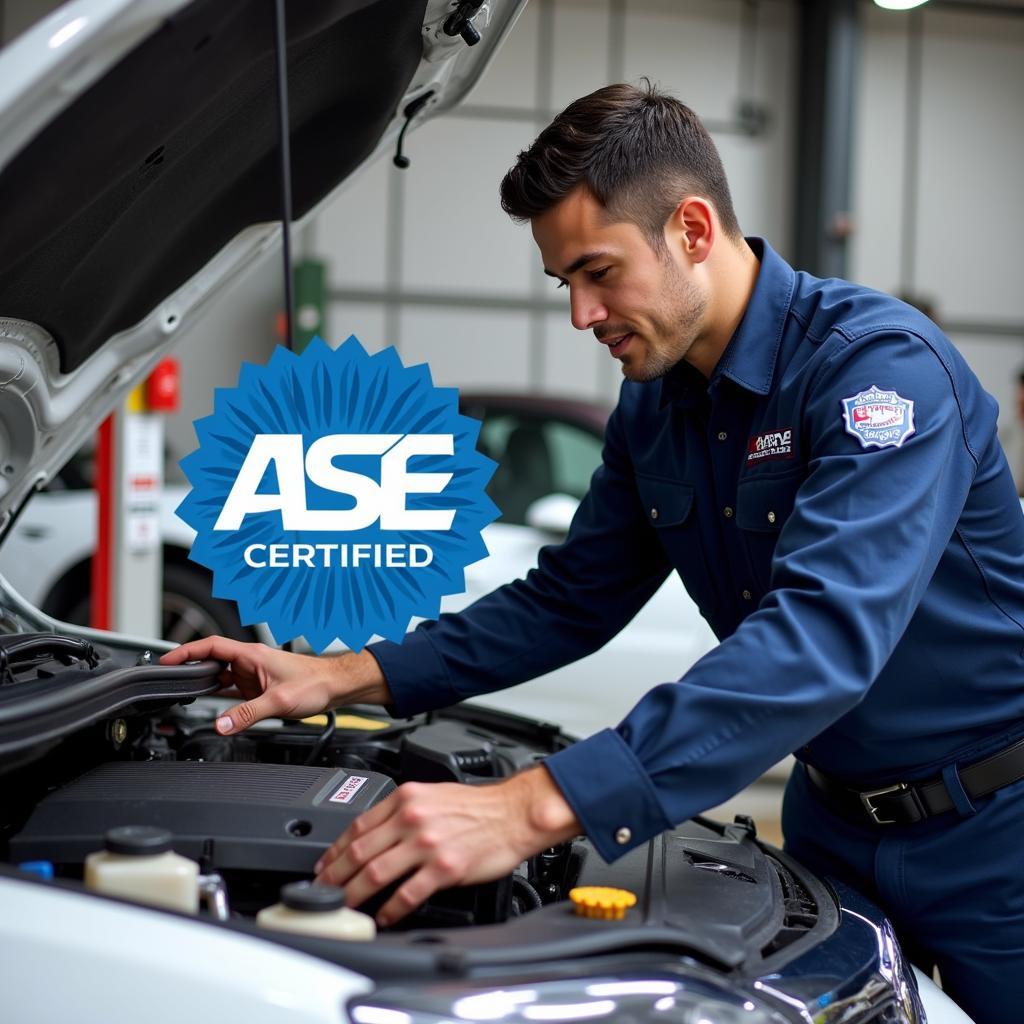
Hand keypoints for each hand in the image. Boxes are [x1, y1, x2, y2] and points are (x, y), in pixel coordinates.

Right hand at [158, 637, 388, 734]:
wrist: (336, 686)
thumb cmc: (316, 683)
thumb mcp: (279, 701)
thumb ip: (248, 713)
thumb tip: (222, 724)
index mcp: (252, 654)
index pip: (211, 646)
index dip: (186, 651)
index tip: (167, 661)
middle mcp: (250, 661)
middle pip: (211, 660)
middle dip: (190, 669)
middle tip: (169, 681)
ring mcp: (253, 673)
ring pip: (221, 675)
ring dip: (205, 684)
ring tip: (185, 694)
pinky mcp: (259, 685)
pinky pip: (232, 687)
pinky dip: (219, 694)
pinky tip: (211, 704)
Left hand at [314, 765, 579, 925]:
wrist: (513, 813)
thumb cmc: (478, 806)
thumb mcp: (432, 794)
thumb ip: (403, 811)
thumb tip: (375, 834)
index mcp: (406, 798)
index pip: (358, 825)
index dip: (334, 850)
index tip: (324, 865)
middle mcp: (412, 818)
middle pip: (360, 852)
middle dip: (334, 875)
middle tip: (323, 891)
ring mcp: (427, 844)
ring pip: (376, 873)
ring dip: (354, 894)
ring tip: (345, 906)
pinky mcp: (444, 868)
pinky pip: (407, 894)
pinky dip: (391, 909)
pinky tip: (385, 916)